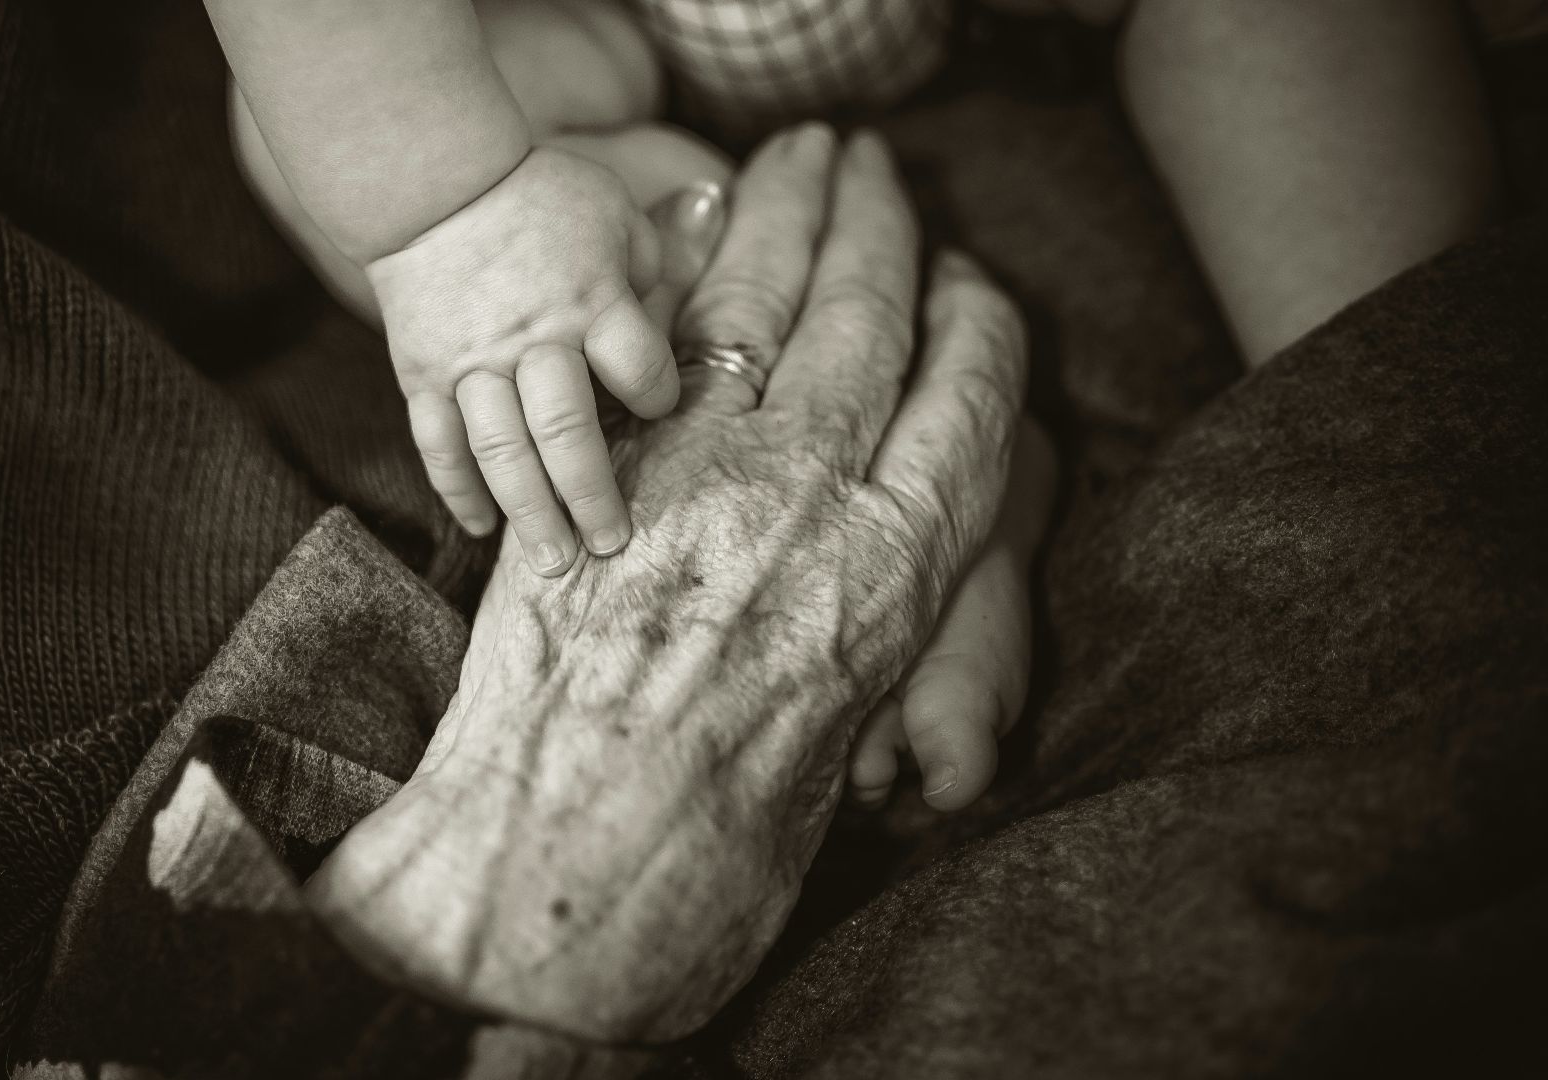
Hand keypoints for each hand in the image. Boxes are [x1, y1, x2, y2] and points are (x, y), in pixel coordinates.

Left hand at [310, 124, 1030, 1040]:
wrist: (571, 866)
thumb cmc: (719, 844)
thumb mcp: (841, 734)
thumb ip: (862, 626)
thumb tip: (861, 565)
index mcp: (904, 571)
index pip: (974, 397)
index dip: (976, 322)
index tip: (970, 283)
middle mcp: (822, 498)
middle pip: (874, 318)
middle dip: (880, 224)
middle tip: (877, 168)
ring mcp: (709, 468)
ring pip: (771, 301)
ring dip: (790, 212)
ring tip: (805, 160)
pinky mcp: (608, 463)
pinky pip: (661, 338)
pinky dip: (685, 265)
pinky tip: (699, 221)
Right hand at [368, 146, 675, 573]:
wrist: (433, 180)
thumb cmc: (540, 195)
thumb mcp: (615, 214)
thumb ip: (652, 273)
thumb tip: (673, 326)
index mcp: (592, 300)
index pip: (640, 370)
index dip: (657, 397)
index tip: (659, 409)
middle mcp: (534, 340)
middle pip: (568, 431)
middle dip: (592, 495)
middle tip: (612, 547)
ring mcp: (472, 362)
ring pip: (502, 451)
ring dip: (529, 512)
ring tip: (552, 565)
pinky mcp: (424, 374)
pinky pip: (439, 443)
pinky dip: (458, 489)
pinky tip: (481, 529)